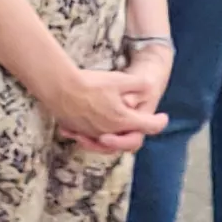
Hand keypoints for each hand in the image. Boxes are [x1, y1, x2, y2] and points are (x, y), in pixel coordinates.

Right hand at [40, 59, 166, 152]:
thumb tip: (149, 85)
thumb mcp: (119, 79)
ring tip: (117, 126)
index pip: (149, 126)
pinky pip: (90, 137)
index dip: (159, 122)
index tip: (163, 117)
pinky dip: (96, 134)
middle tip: (140, 123)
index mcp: (122, 120)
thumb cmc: (90, 83)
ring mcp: (92, 133)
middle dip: (136, 132)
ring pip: (109, 142)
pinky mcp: (77, 130)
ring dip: (115, 137)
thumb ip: (138, 84)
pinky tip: (95, 123)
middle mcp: (108, 131)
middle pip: (130, 140)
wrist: (59, 87)